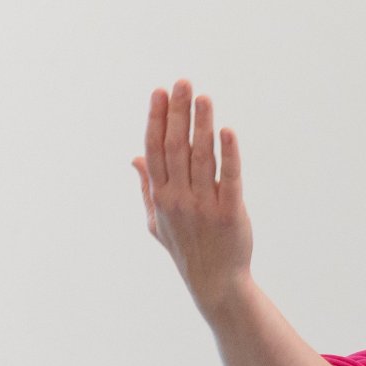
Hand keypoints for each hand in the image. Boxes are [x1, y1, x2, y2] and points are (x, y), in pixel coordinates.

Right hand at [134, 80, 253, 306]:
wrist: (215, 281)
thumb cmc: (186, 248)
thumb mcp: (157, 220)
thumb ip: (147, 187)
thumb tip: (135, 157)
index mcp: (160, 196)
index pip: (155, 149)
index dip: (156, 119)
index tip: (159, 93)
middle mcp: (178, 197)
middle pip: (175, 147)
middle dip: (177, 112)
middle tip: (182, 83)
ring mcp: (204, 204)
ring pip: (201, 157)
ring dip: (201, 125)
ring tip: (203, 97)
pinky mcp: (230, 212)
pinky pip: (229, 177)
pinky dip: (228, 153)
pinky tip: (227, 131)